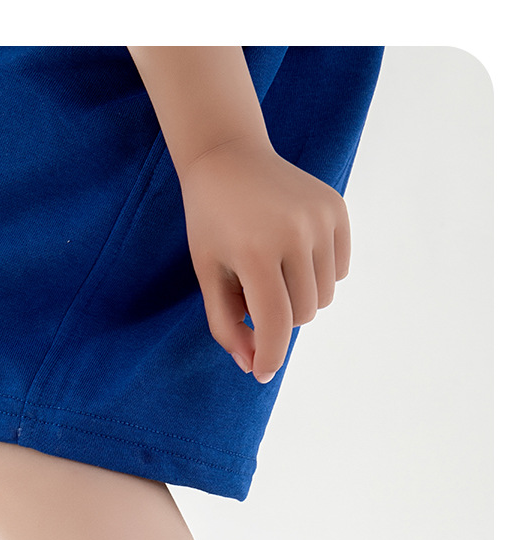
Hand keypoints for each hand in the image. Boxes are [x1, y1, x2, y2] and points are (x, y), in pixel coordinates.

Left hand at [178, 138, 350, 380]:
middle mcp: (294, 233)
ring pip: (323, 297)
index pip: (275, 323)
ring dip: (299, 298)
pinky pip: (338, 271)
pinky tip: (293, 254)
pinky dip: (318, 276)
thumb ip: (227, 325)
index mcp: (256, 251)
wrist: (229, 158)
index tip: (263, 374)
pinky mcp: (337, 209)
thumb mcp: (208, 275)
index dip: (270, 355)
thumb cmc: (212, 224)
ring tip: (273, 270)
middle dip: (279, 317)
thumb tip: (252, 366)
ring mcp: (320, 219)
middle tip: (253, 290)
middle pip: (302, 314)